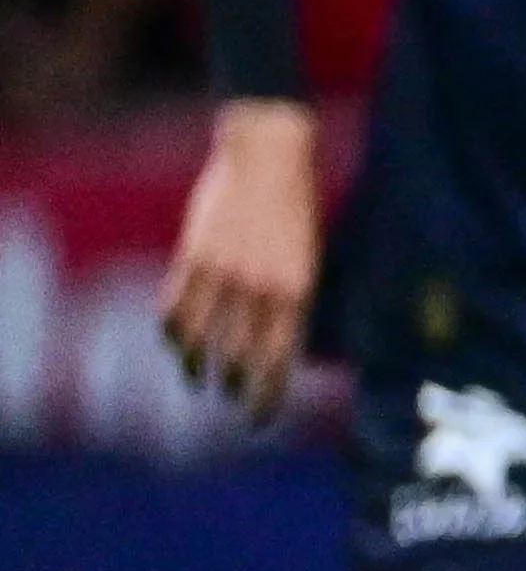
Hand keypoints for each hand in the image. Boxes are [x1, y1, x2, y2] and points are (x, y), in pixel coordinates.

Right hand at [160, 99, 324, 418]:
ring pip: (200, 339)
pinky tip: (177, 343)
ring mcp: (224, 272)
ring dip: (197, 366)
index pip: (279, 360)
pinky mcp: (194, 255)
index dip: (266, 394)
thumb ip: (290, 298)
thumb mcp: (307, 256)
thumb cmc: (295, 205)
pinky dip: (173, 332)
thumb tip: (274, 342)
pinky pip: (174, 308)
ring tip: (199, 379)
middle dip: (235, 388)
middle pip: (239, 357)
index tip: (258, 417)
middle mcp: (261, 288)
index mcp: (298, 290)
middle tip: (232, 402)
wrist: (269, 153)